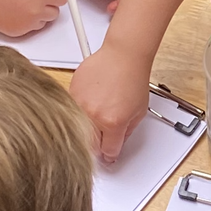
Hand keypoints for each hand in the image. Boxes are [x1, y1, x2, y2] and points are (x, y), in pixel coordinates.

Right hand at [0, 0, 65, 36]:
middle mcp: (36, 11)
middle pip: (56, 12)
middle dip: (49, 5)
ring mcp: (28, 24)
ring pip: (45, 21)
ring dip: (40, 14)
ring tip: (24, 5)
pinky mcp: (21, 33)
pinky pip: (33, 28)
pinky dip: (29, 22)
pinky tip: (17, 13)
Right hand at [69, 42, 151, 162]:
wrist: (123, 55)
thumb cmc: (133, 78)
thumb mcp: (139, 112)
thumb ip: (126, 133)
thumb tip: (116, 145)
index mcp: (112, 123)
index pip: (108, 152)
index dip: (110, 155)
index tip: (109, 155)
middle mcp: (93, 115)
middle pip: (89, 144)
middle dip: (98, 144)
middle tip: (104, 137)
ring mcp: (80, 103)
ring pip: (78, 128)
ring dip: (88, 127)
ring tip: (100, 112)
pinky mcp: (72, 92)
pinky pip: (73, 110)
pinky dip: (81, 110)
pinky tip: (92, 101)